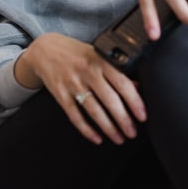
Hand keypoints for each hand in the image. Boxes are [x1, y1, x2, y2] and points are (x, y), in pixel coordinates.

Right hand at [13, 33, 146, 145]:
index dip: (134, 102)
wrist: (45, 50)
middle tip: (132, 132)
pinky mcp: (60, 94)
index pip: (122, 83)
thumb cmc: (75, 52)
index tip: (142, 115)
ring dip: (108, 128)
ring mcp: (73, 84)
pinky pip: (75, 116)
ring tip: (119, 138)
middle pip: (109, 100)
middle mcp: (87, 72)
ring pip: (94, 111)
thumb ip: (116, 69)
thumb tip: (137, 87)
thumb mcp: (97, 54)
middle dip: (123, 120)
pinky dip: (86, 130)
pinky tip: (97, 138)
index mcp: (100, 60)